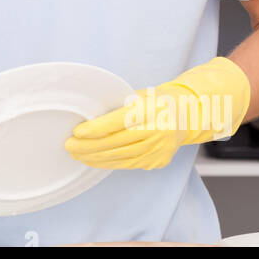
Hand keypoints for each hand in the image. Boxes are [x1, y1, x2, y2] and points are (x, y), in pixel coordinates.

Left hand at [64, 57, 250, 169]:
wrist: (188, 114)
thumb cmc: (158, 100)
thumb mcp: (139, 95)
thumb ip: (118, 105)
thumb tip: (87, 115)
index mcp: (153, 109)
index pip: (120, 121)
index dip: (96, 129)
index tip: (78, 132)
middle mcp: (158, 130)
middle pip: (118, 142)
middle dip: (90, 146)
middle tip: (69, 145)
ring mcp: (160, 148)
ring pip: (121, 156)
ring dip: (96, 157)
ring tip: (77, 154)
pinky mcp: (158, 160)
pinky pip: (128, 164)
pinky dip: (109, 163)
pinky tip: (95, 160)